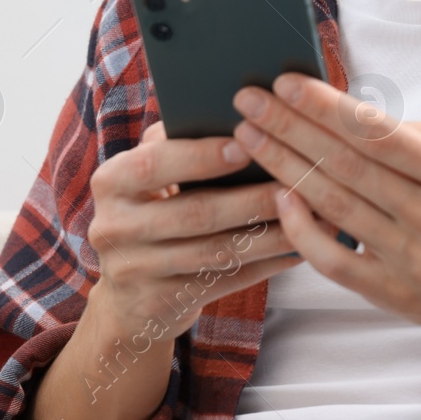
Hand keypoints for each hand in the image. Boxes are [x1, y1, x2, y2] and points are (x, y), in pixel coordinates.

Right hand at [84, 120, 301, 345]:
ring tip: (308, 217)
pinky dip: (266, 265)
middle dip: (252, 199)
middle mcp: (114, 227)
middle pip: (194, 213)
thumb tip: (239, 115)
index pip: (154, 164)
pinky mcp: (160, 304)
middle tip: (297, 185)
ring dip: (269, 234)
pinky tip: (298, 249)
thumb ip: (177, 142)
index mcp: (111, 181)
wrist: (126, 294)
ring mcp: (134, 271)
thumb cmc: (153, 209)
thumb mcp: (149, 174)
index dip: (200, 156)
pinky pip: (225, 282)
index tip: (246, 144)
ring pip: (216, 252)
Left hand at [230, 73, 420, 336]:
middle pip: (346, 164)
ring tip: (248, 136)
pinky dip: (301, 229)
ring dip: (284, 167)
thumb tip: (354, 116)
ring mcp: (409, 257)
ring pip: (334, 206)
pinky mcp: (389, 292)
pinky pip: (333, 260)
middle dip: (291, 127)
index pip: (379, 134)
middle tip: (248, 100)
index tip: (286, 82)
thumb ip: (417, 133)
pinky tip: (277, 197)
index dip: (328, 106)